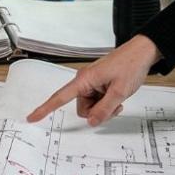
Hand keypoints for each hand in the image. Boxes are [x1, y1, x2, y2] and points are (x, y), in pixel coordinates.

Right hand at [25, 36, 159, 126]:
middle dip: (97, 112)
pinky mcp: (98, 84)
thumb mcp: (119, 91)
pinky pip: (97, 101)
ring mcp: (92, 82)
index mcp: (84, 80)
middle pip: (82, 108)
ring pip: (91, 107)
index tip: (32, 117)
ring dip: (104, 108)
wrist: (142, 52)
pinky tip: (117, 97)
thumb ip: (104, 109)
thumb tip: (91, 122)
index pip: (60, 97)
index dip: (45, 109)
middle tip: (115, 105)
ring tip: (118, 98)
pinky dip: (106, 103)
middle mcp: (85, 81)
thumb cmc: (130, 65)